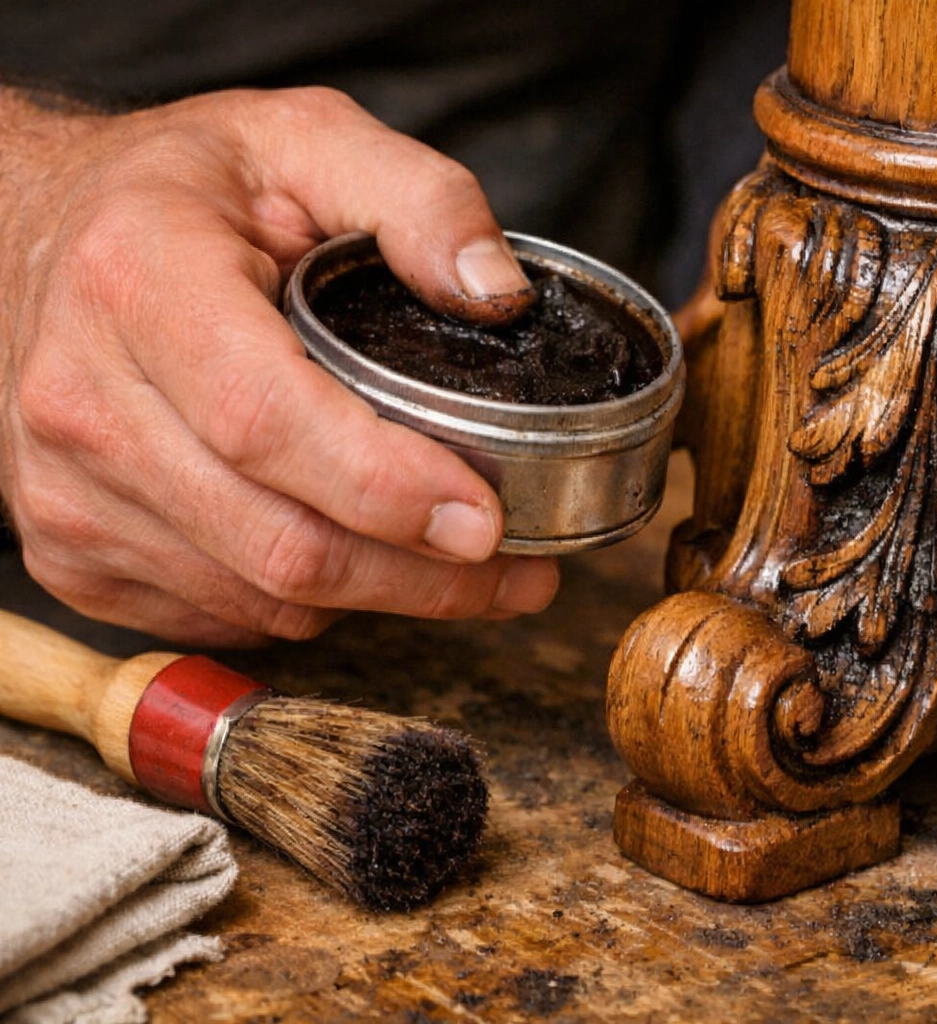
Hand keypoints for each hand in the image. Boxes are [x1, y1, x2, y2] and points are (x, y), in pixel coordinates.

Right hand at [0, 87, 557, 643]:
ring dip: (381, 598)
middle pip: (278, 540)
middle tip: (521, 569)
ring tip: (464, 568)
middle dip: (421, 576)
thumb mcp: (308, 140)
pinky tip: (357, 555)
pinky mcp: (72, 553)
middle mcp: (84, 399)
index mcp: (141, 280)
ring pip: (260, 597)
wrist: (28, 233)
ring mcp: (65, 491)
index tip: (485, 520)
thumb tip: (498, 293)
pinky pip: (223, 615)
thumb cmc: (183, 191)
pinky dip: (311, 604)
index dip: (385, 486)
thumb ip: (420, 199)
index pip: (266, 420)